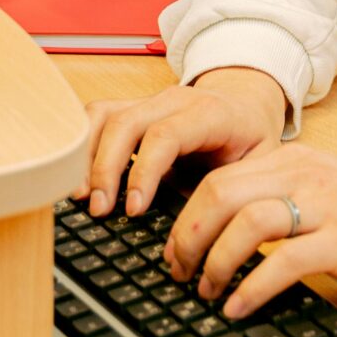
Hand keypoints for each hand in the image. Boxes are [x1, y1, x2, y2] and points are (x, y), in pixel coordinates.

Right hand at [81, 68, 288, 216]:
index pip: (166, 135)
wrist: (248, 104)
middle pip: (127, 123)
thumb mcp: (257, 166)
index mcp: (210, 113)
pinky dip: (82, 144)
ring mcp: (150, 100)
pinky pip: (97, 115)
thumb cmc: (251, 140)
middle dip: (106, 168)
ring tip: (81, 196)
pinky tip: (79, 176)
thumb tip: (197, 236)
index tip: (134, 210)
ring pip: (105, 115)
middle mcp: (175, 99)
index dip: (144, 171)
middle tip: (99, 209)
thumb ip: (230, 194)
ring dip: (87, 155)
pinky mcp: (132, 107)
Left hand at [166, 141, 336, 319]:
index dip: (186, 217)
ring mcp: (324, 206)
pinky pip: (283, 261)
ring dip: (215, 261)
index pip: (219, 178)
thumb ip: (279, 196)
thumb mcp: (323, 189)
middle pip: (221, 194)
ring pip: (246, 223)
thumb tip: (226, 228)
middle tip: (179, 271)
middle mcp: (304, 175)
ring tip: (208, 291)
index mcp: (293, 160)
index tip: (174, 250)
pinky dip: (252, 287)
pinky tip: (239, 307)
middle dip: (188, 236)